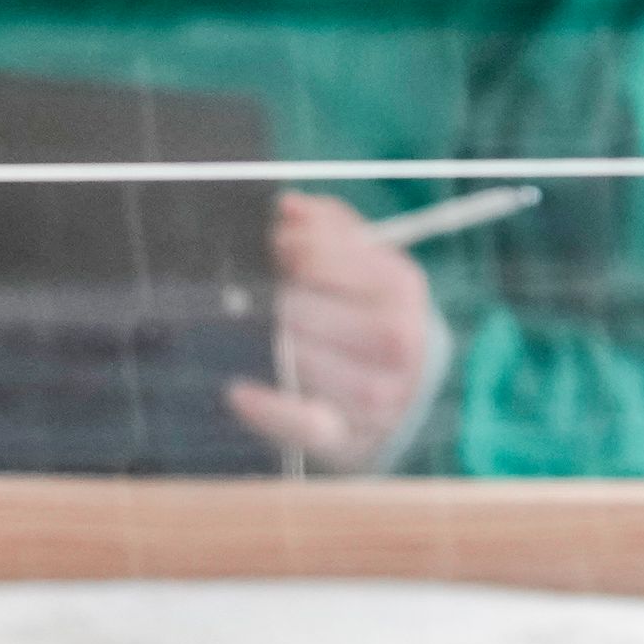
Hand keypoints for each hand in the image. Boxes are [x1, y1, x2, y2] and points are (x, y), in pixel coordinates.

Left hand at [228, 193, 440, 473]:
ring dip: (268, 342)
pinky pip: (303, 422)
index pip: (318, 258)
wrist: (406, 397)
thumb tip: (290, 206)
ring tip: (261, 333)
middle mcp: (396, 341)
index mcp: (401, 288)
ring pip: (297, 357)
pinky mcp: (348, 437)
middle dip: (274, 298)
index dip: (284, 250)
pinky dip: (269, 409)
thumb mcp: (366, 267)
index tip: (275, 249)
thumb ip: (331, 230)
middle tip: (263, 296)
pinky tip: (238, 393)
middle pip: (300, 308)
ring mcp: (377, 394)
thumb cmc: (371, 318)